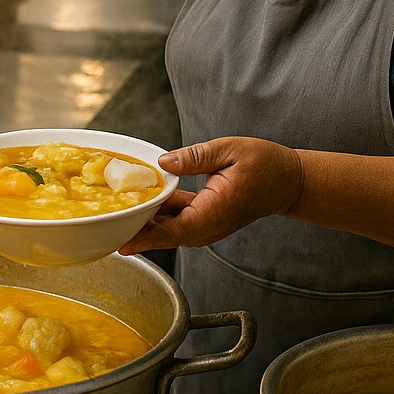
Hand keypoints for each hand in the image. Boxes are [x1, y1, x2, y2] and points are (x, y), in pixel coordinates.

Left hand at [119, 137, 304, 253]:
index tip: (123, 243)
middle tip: (105, 226)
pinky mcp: (204, 219)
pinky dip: (158, 214)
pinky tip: (141, 200)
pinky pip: (176, 220)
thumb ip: (196, 157)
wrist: (288, 181)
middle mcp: (209, 225)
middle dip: (136, 232)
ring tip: (115, 214)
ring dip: (144, 224)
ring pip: (168, 229)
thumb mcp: (231, 150)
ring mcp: (206, 225)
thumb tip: (164, 161)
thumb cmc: (265, 164)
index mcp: (215, 211)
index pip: (175, 230)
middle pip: (166, 235)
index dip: (147, 237)